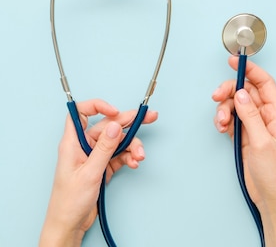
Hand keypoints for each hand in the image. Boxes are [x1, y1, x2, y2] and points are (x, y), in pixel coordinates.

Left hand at [39, 99, 157, 246]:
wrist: (70, 223)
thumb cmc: (69, 201)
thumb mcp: (90, 172)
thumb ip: (104, 148)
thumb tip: (114, 126)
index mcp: (73, 143)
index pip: (80, 113)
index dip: (97, 107)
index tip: (115, 110)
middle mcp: (83, 146)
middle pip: (108, 126)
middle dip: (129, 123)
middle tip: (149, 117)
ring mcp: (94, 156)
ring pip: (118, 142)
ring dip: (132, 147)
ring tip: (140, 156)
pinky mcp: (102, 167)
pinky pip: (119, 156)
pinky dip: (129, 158)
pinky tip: (133, 163)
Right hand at [212, 56, 275, 246]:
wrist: (271, 196)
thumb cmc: (275, 173)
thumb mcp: (261, 142)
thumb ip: (250, 116)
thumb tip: (241, 93)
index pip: (265, 83)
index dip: (251, 70)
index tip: (235, 61)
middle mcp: (267, 117)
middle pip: (247, 92)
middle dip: (230, 91)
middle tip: (217, 97)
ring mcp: (256, 125)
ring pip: (236, 105)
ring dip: (225, 109)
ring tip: (221, 123)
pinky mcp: (245, 135)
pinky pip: (232, 119)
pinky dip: (224, 120)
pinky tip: (222, 128)